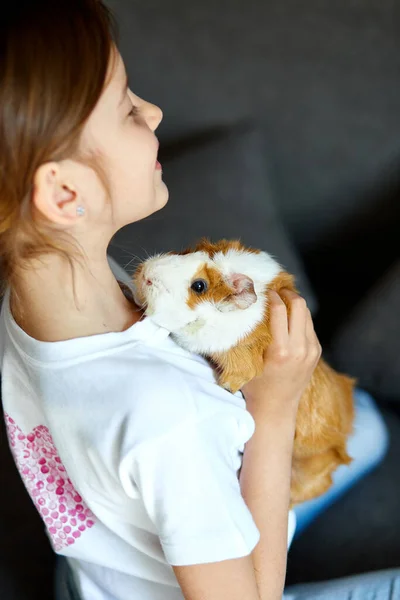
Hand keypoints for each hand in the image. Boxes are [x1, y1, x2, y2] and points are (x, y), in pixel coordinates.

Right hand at [242, 289, 321, 419]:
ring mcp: (311, 350)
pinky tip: (288, 318)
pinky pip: (309, 326)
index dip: (272, 295)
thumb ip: (249, 335)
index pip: (279, 310)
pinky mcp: (316, 352)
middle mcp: (299, 348)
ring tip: (282, 300)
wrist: (276, 408)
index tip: (265, 290)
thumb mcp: (248, 359)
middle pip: (300, 305)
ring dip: (295, 304)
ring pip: (307, 313)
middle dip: (288, 293)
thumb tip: (245, 309)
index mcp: (280, 350)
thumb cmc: (255, 384)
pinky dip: (299, 317)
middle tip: (276, 290)